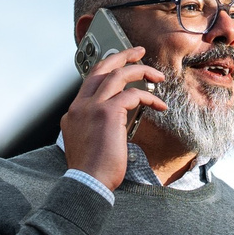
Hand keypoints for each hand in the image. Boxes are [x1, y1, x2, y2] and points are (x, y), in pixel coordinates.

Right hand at [59, 46, 164, 188]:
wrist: (87, 182)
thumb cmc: (91, 170)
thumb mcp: (87, 143)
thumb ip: (94, 126)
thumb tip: (116, 121)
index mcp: (74, 112)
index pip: (90, 81)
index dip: (109, 71)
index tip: (124, 67)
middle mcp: (80, 105)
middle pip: (101, 68)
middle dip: (122, 56)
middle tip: (138, 52)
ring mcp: (92, 107)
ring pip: (118, 74)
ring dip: (141, 70)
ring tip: (157, 75)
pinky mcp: (108, 112)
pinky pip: (134, 95)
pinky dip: (150, 97)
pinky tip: (160, 105)